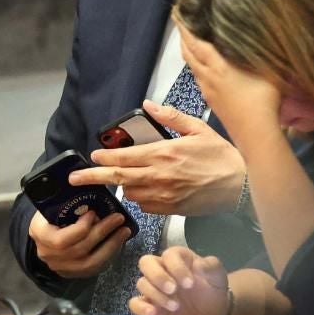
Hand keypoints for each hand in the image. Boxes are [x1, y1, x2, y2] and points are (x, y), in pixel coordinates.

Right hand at [28, 209, 129, 278]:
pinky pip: (93, 268)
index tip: (94, 213)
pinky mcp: (72, 272)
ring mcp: (59, 266)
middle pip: (79, 249)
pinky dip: (109, 255)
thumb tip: (95, 192)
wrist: (47, 230)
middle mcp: (47, 254)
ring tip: (124, 231)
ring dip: (110, 246)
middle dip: (102, 232)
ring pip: (89, 263)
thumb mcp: (55, 203)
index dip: (81, 228)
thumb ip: (71, 202)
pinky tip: (118, 242)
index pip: (61, 239)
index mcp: (40, 234)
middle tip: (118, 218)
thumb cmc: (53, 212)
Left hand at [72, 101, 245, 215]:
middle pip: (118, 177)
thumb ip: (171, 117)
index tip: (92, 156)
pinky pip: (145, 206)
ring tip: (125, 178)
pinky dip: (140, 197)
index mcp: (164, 153)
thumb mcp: (198, 129)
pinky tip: (146, 188)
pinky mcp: (170, 209)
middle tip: (75, 179)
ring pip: (130, 192)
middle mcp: (159, 176)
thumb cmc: (221, 157)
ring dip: (123, 185)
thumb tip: (149, 105)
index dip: (105, 156)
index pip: (124, 156)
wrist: (239, 186)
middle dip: (93, 177)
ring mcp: (163, 195)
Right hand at [129, 246, 231, 314]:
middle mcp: (163, 270)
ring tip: (176, 306)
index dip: (177, 267)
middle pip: (146, 263)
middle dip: (158, 276)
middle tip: (173, 289)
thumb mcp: (217, 274)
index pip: (169, 255)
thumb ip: (210, 266)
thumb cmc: (213, 288)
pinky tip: (153, 313)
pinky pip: (135, 303)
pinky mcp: (150, 305)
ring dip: (156, 294)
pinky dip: (140, 307)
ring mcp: (154, 288)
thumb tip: (198, 265)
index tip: (190, 283)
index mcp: (178, 258)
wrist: (212, 313)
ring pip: (142, 283)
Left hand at [176, 23, 281, 137]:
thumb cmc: (263, 100)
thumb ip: (262, 53)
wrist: (255, 133)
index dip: (185, 28)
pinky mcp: (212, 101)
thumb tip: (264, 36)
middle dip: (183, 37)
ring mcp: (208, 90)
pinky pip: (198, 77)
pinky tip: (203, 66)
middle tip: (181, 22)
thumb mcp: (268, 71)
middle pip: (189, 53)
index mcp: (219, 66)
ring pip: (192, 66)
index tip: (178, 13)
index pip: (196, 42)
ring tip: (189, 41)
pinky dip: (195, 65)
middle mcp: (209, 76)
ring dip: (188, 52)